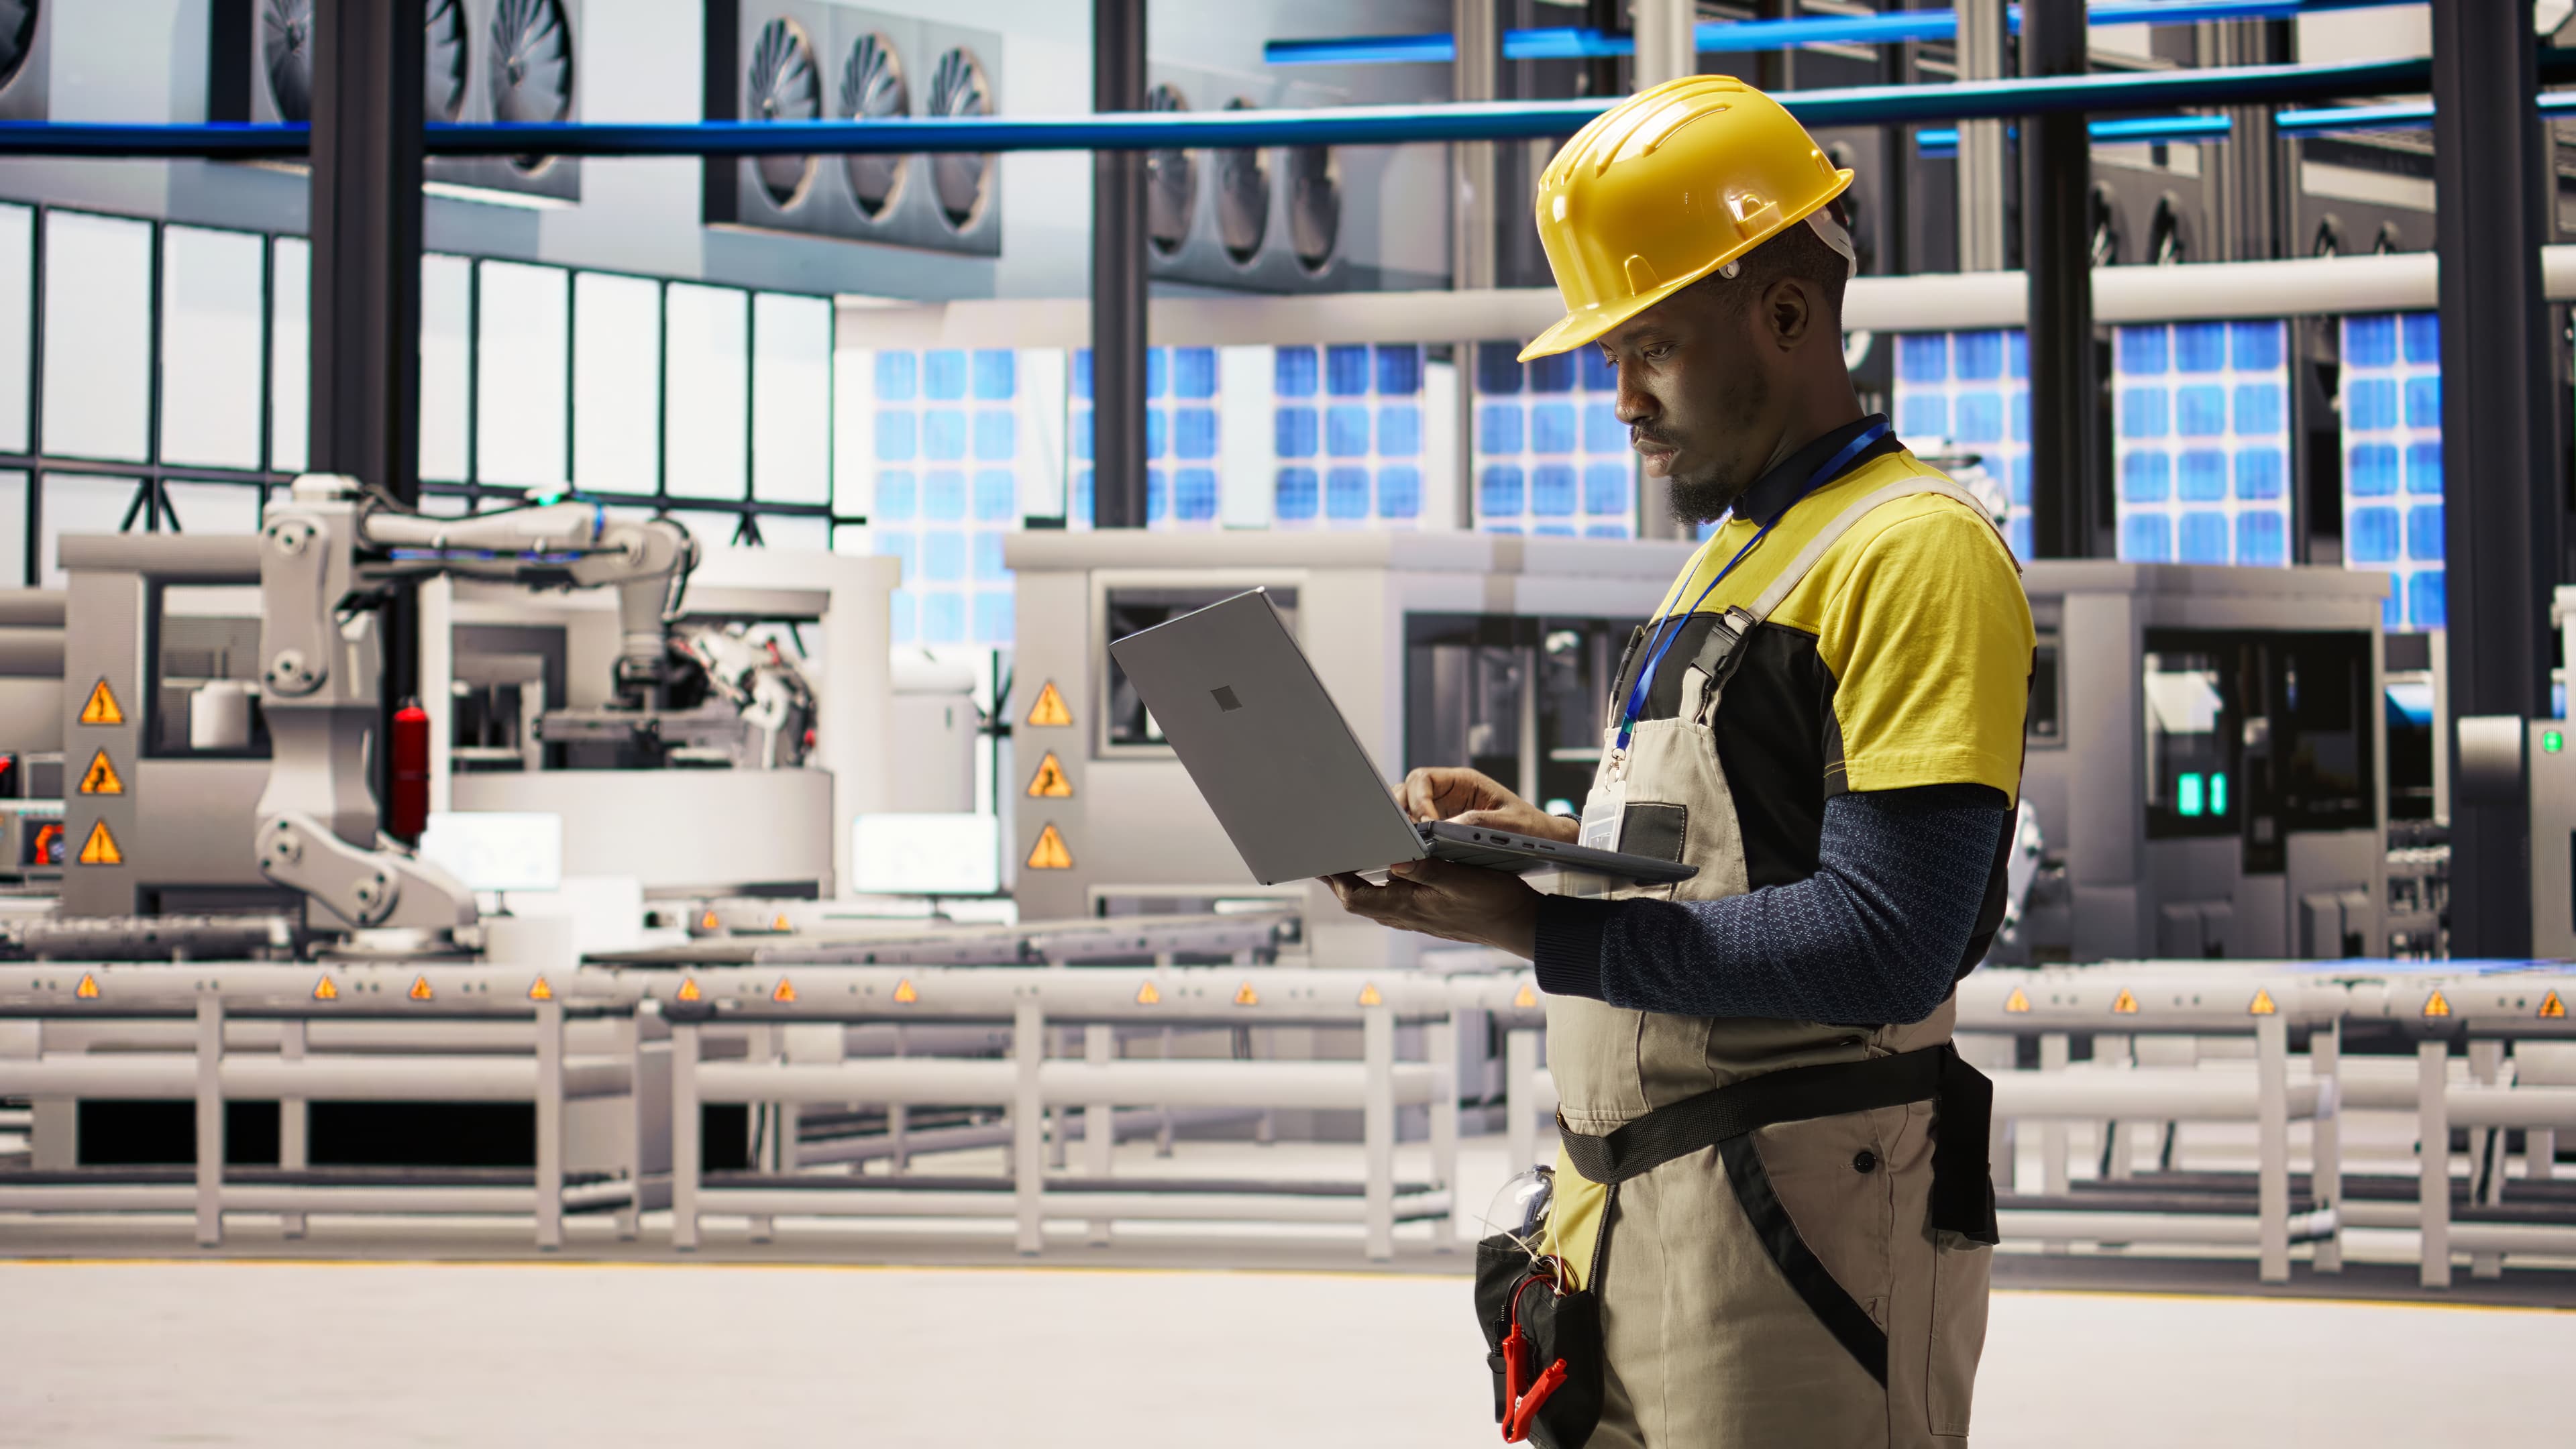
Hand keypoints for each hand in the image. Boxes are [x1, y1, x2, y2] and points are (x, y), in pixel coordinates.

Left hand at [1325, 859, 1541, 957]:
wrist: (1519, 925)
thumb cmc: (1493, 902)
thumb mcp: (1459, 878)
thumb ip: (1425, 868)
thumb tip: (1393, 860)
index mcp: (1408, 907)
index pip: (1355, 897)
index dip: (1333, 880)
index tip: (1318, 862)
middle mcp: (1407, 916)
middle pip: (1359, 899)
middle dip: (1338, 879)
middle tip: (1320, 858)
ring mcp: (1417, 917)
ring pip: (1375, 900)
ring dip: (1357, 882)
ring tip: (1343, 861)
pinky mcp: (1429, 914)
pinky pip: (1393, 901)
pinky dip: (1380, 885)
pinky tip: (1384, 872)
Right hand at [1395, 767, 1578, 843]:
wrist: (1543, 841)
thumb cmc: (1531, 829)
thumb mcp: (1509, 824)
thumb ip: (1477, 823)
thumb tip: (1442, 828)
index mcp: (1464, 782)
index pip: (1424, 779)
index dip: (1418, 800)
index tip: (1425, 824)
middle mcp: (1448, 793)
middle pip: (1408, 790)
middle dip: (1402, 811)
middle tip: (1408, 836)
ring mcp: (1442, 810)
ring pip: (1407, 808)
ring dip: (1402, 824)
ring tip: (1409, 845)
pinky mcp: (1441, 828)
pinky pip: (1415, 827)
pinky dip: (1409, 837)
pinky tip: (1415, 853)